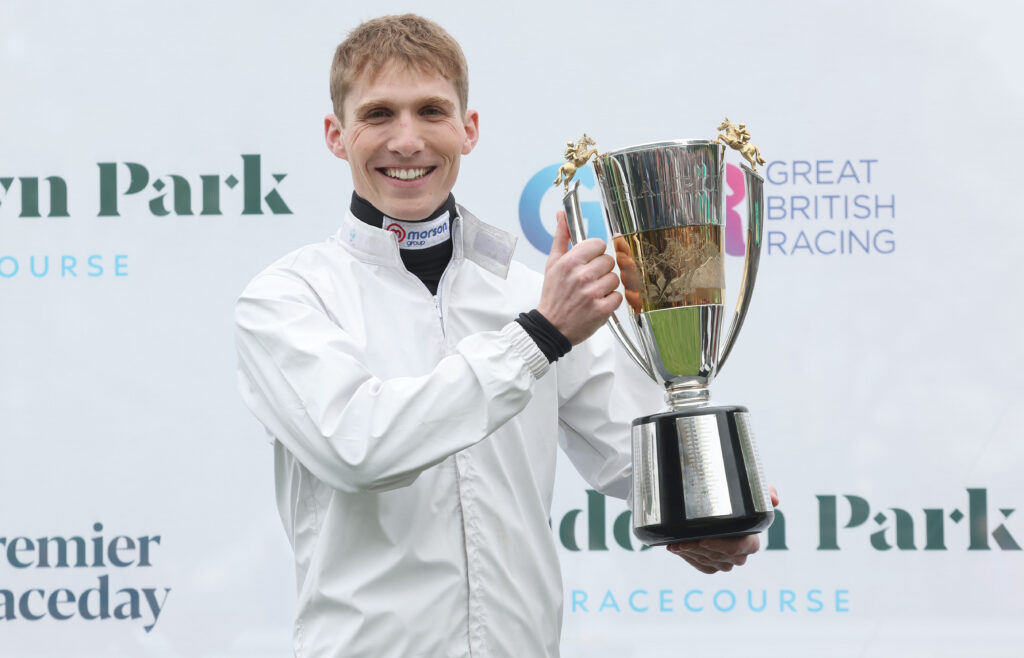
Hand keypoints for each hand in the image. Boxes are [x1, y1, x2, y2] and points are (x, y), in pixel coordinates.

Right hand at [536, 210, 621, 344]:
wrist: (551, 326)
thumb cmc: (553, 295)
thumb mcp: (553, 263)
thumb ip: (561, 237)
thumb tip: (562, 214)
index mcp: (569, 262)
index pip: (598, 244)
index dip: (595, 253)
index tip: (589, 262)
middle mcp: (581, 276)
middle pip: (609, 261)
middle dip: (601, 270)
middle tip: (589, 280)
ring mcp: (592, 294)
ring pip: (615, 278)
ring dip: (606, 286)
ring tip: (592, 293)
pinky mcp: (602, 310)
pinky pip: (618, 296)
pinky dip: (610, 301)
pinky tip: (597, 303)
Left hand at [667, 486, 779, 573]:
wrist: (723, 512)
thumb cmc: (738, 504)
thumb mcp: (750, 495)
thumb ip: (764, 493)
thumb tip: (775, 499)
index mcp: (752, 540)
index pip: (740, 547)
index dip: (722, 545)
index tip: (703, 538)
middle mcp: (741, 555)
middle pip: (720, 556)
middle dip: (700, 549)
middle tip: (683, 540)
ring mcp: (727, 563)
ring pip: (709, 562)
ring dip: (691, 554)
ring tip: (676, 544)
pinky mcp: (714, 566)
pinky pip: (703, 567)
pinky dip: (689, 559)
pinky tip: (677, 549)